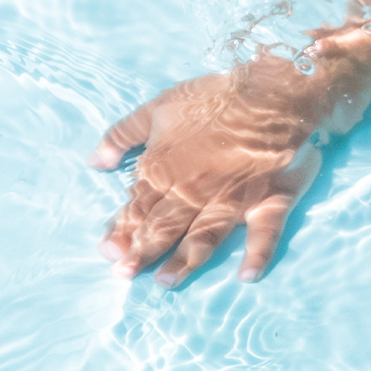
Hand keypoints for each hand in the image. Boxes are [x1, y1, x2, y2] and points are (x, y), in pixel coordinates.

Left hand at [92, 57, 329, 286]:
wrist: (275, 89)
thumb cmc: (216, 97)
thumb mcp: (159, 106)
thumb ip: (123, 134)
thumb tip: (95, 162)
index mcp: (165, 169)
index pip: (137, 207)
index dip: (121, 231)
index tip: (107, 253)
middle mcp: (195, 190)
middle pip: (164, 226)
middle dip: (141, 252)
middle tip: (124, 275)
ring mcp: (234, 198)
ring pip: (204, 236)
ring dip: (184, 260)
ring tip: (166, 282)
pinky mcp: (271, 199)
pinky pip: (265, 232)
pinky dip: (258, 255)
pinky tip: (247, 276)